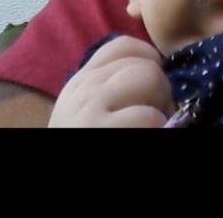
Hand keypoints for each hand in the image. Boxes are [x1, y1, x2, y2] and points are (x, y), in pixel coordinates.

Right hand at [48, 35, 175, 127]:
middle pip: (145, 64)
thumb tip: (155, 70)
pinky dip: (159, 128)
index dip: (148, 60)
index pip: (122, 46)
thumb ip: (112, 88)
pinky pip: (151, 116)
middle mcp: (83, 88)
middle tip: (153, 117)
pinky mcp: (101, 129)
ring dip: (161, 106)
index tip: (150, 88)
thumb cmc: (86, 137)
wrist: (61, 176)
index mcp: (80, 82)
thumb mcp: (90, 110)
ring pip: (151, 78)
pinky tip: (146, 138)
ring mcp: (90, 108)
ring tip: (151, 126)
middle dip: (160, 90)